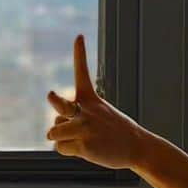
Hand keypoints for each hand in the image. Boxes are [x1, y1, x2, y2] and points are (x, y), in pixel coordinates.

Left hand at [46, 35, 144, 170]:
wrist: (137, 148)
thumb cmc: (115, 132)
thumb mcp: (99, 117)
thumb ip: (73, 119)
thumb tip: (51, 132)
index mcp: (91, 100)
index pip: (83, 73)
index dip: (80, 54)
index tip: (79, 36)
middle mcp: (86, 112)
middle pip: (62, 104)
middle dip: (55, 101)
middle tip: (51, 95)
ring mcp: (85, 128)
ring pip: (54, 131)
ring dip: (59, 137)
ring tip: (76, 139)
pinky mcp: (84, 145)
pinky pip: (61, 147)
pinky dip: (68, 150)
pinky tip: (84, 149)